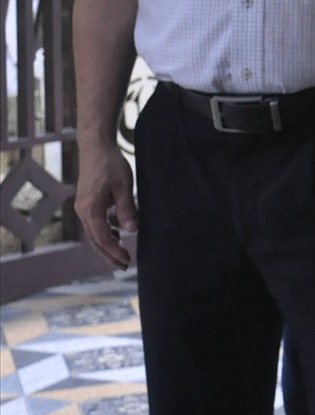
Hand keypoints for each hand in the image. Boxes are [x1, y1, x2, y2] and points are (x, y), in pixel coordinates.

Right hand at [75, 141, 136, 269]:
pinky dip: (105, 233)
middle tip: (124, 266)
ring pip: (94, 233)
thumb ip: (127, 209)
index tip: (127, 260)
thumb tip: (133, 231)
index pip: (102, 238)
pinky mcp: (86, 203)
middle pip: (96, 240)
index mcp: (90, 210)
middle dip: (109, 254)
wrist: (95, 147)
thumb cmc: (110, 165)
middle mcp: (83, 211)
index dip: (114, 251)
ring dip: (107, 245)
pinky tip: (118, 235)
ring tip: (122, 255)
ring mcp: (83, 208)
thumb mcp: (123, 187)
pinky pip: (95, 224)